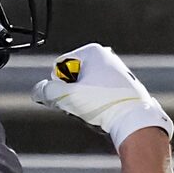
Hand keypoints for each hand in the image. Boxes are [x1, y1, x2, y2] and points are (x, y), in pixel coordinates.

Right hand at [31, 44, 173, 149]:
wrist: (136, 121)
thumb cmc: (104, 105)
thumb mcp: (69, 97)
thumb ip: (48, 91)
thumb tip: (37, 91)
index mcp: (92, 51)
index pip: (59, 68)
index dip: (59, 86)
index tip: (72, 97)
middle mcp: (106, 57)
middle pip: (74, 78)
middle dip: (73, 94)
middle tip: (84, 107)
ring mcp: (117, 71)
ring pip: (87, 89)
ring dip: (85, 102)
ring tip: (96, 112)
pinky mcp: (124, 87)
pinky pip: (101, 96)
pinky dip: (99, 105)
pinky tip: (106, 114)